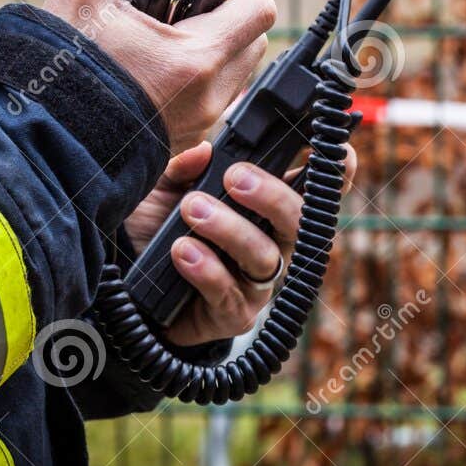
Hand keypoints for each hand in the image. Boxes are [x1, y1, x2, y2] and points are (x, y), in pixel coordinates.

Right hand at [43, 0, 276, 151]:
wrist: (39, 137)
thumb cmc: (60, 71)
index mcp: (197, 58)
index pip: (260, 5)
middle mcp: (208, 97)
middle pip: (254, 38)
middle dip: (239, 3)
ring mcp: (197, 125)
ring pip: (237, 72)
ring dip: (224, 38)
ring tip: (184, 18)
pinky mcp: (180, 142)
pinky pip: (213, 100)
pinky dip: (204, 71)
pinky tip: (168, 55)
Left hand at [124, 142, 357, 346]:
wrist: (130, 292)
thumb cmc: (161, 233)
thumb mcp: (165, 191)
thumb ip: (183, 169)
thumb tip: (204, 151)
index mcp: (268, 211)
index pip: (314, 189)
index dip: (335, 171)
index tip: (328, 150)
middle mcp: (273, 246)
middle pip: (298, 221)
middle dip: (271, 195)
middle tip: (234, 177)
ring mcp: (257, 284)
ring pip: (264, 256)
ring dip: (229, 229)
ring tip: (192, 209)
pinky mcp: (234, 315)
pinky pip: (229, 292)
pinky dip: (206, 269)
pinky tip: (182, 251)